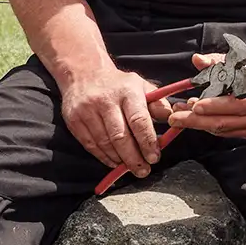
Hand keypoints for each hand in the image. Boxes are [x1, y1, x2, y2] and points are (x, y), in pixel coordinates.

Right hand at [61, 65, 173, 180]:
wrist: (83, 74)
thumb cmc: (118, 85)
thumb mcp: (140, 86)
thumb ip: (157, 102)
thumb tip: (171, 118)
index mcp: (126, 91)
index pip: (138, 120)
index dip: (147, 142)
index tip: (154, 157)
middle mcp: (105, 100)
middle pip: (120, 136)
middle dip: (134, 157)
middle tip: (144, 170)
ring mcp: (87, 110)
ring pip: (105, 143)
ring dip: (119, 159)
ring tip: (131, 168)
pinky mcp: (74, 120)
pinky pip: (90, 145)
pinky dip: (104, 157)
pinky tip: (114, 162)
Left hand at [158, 48, 245, 140]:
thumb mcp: (244, 61)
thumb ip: (218, 62)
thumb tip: (196, 60)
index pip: (229, 105)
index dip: (210, 106)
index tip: (192, 104)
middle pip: (220, 123)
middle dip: (194, 121)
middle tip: (174, 117)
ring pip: (222, 130)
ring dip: (199, 124)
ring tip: (180, 115)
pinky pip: (228, 132)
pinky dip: (211, 126)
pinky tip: (197, 117)